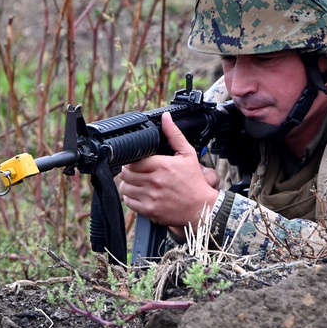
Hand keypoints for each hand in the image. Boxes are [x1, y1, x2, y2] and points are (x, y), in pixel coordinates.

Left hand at [118, 112, 220, 230]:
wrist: (201, 208)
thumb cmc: (194, 182)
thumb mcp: (187, 154)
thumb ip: (174, 134)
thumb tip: (166, 117)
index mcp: (161, 165)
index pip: (132, 160)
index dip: (131, 160)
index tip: (136, 161)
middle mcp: (154, 181)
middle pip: (125, 174)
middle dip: (128, 171)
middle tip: (136, 172)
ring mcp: (150, 196)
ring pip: (125, 187)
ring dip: (128, 184)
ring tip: (137, 183)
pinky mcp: (149, 210)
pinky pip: (129, 202)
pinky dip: (131, 198)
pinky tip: (140, 194)